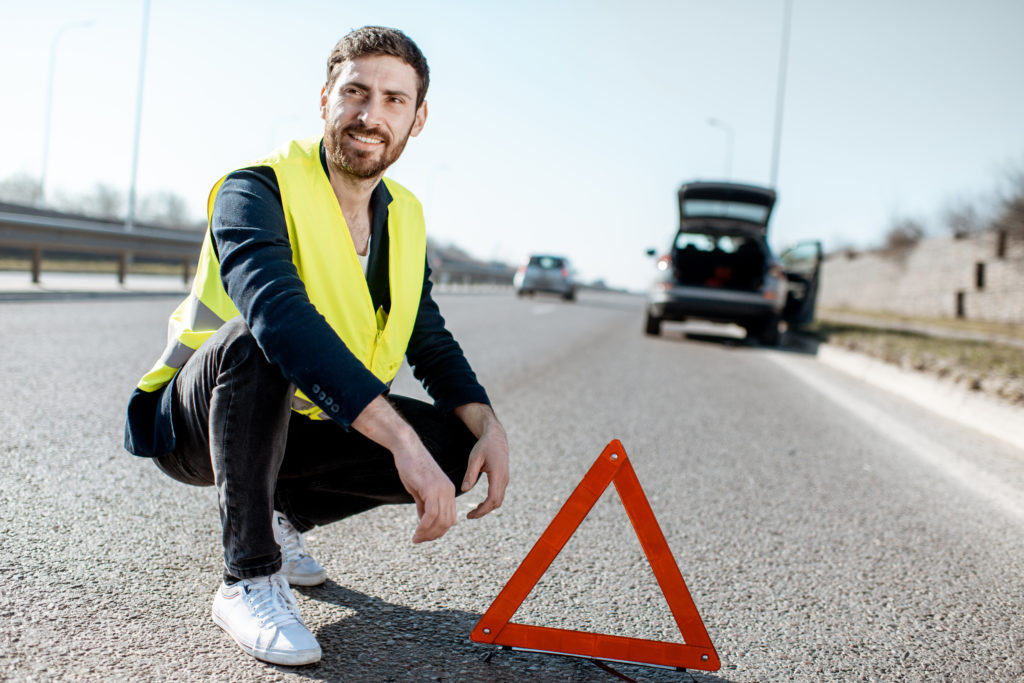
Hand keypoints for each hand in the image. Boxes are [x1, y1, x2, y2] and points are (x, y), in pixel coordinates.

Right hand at [352, 395, 456, 542]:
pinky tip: (416, 532)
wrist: (407, 448)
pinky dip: (424, 527)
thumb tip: (424, 521)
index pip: (449, 518)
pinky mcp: (431, 488)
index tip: (424, 537)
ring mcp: (441, 489)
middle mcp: (448, 491)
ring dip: (428, 534)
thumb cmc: (411, 467)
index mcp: (448, 491)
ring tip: (416, 538)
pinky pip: (432, 514)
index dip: (438, 531)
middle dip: (434, 535)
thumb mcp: (420, 490)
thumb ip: (424, 505)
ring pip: (441, 520)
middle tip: (419, 540)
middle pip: (448, 522)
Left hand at [455, 404, 508, 519]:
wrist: (496, 437)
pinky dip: (490, 502)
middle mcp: (504, 479)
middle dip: (484, 512)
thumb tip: (464, 489)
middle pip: (497, 502)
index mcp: (497, 474)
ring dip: (487, 508)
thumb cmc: (484, 446)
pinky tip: (480, 504)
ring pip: (499, 500)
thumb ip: (470, 474)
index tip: (470, 515)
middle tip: (469, 516)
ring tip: (473, 512)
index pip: (492, 498)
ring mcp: (505, 479)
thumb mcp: (474, 458)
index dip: (482, 510)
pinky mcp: (503, 479)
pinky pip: (498, 495)